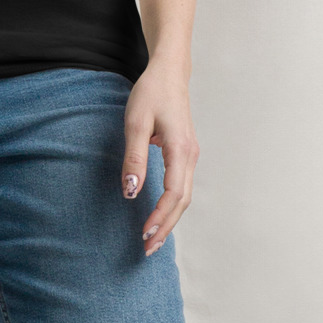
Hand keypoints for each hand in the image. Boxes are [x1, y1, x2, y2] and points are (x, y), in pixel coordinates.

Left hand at [121, 62, 197, 256]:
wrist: (168, 73)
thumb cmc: (151, 94)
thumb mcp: (135, 123)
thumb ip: (134, 158)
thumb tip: (132, 192)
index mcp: (181, 150)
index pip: (174, 194)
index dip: (160, 217)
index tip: (144, 234)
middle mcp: (190, 156)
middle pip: (182, 202)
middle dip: (166, 227)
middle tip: (148, 249)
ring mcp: (190, 156)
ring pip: (184, 196)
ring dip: (169, 219)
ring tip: (153, 239)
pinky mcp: (185, 154)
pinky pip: (182, 187)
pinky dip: (172, 206)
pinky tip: (160, 216)